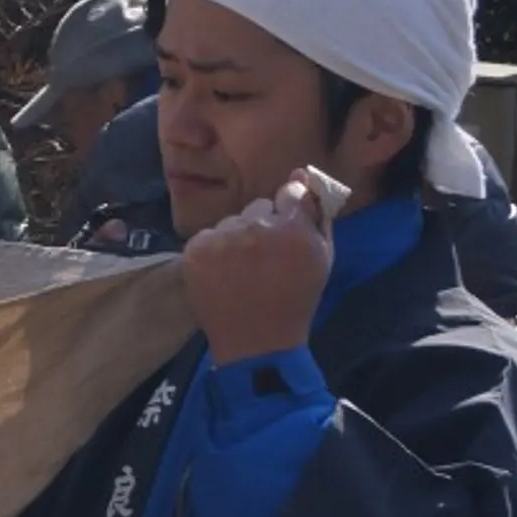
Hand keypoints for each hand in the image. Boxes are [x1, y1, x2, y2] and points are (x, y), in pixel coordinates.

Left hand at [182, 170, 333, 364]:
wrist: (257, 341)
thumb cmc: (296, 300)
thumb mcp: (321, 258)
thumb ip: (315, 215)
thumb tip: (301, 176)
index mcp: (292, 229)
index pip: (289, 193)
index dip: (288, 210)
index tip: (286, 228)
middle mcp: (255, 227)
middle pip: (258, 207)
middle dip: (263, 225)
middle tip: (265, 257)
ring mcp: (221, 237)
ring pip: (231, 221)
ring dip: (237, 238)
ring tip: (243, 269)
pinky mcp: (195, 249)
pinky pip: (208, 236)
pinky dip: (214, 251)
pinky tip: (224, 274)